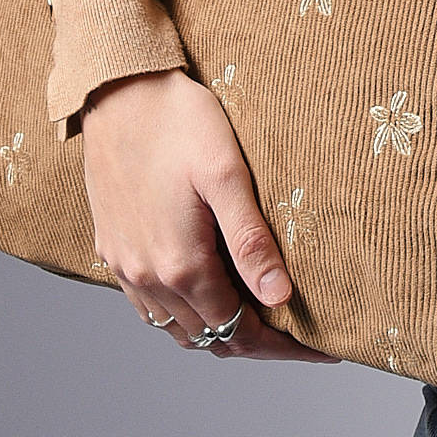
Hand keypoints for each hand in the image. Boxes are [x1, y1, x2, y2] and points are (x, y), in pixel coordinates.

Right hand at [81, 68, 341, 363]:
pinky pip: (147, 305)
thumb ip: (251, 241)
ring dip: (216, 330)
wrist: (116, 88)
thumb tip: (280, 297)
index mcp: (180, 266)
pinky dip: (181, 314)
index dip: (285, 347)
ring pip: (175, 328)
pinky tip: (204, 293)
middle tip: (301, 335)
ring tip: (259, 317)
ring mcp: (124, 265)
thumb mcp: (226, 175)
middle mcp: (147, 277)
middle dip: (256, 342)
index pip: (240, 332)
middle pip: (209, 337)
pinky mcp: (111, 246)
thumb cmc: (177, 121)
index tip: (325, 348)